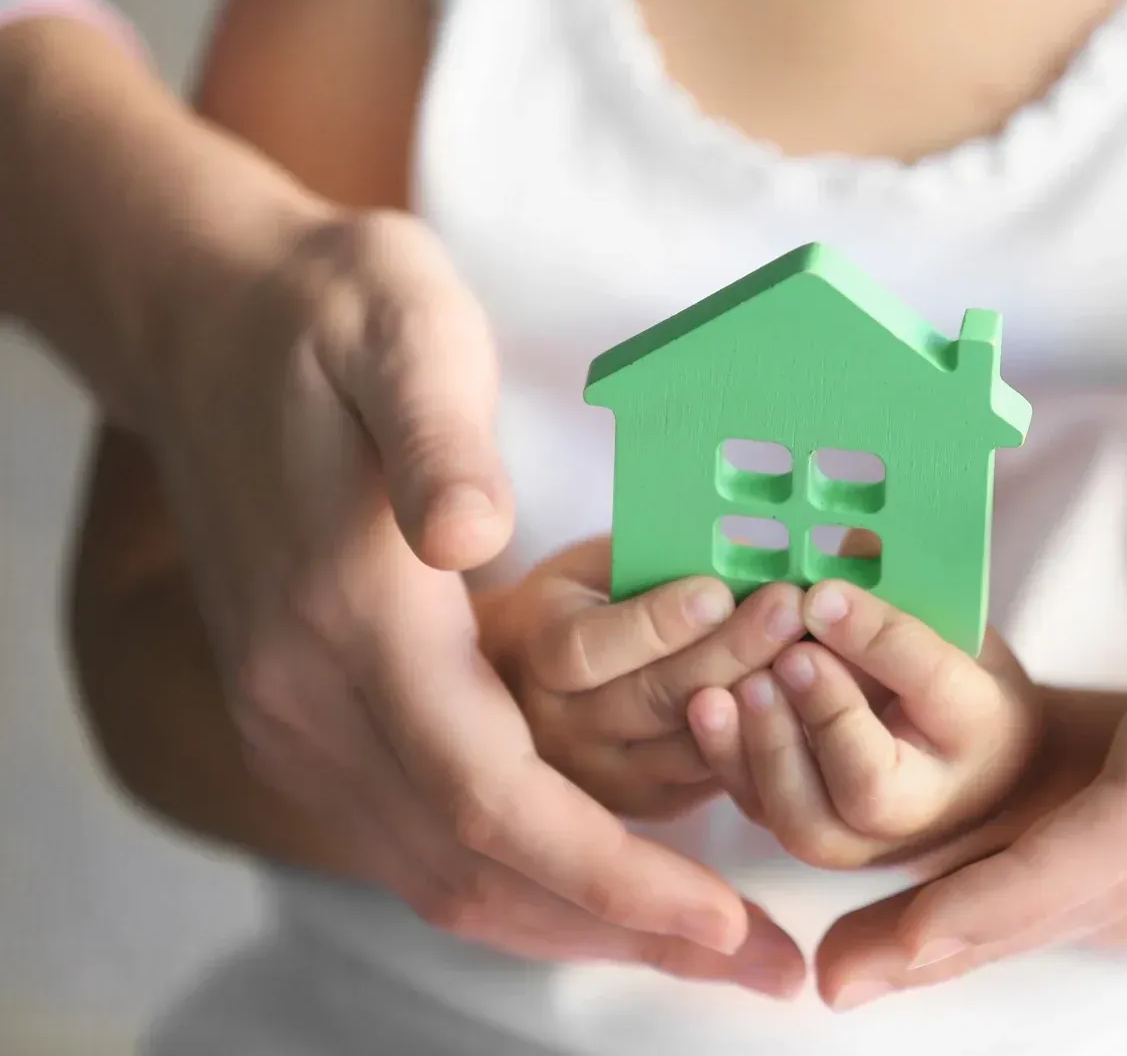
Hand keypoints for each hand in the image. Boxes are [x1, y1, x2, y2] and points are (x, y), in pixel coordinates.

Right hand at [145, 209, 801, 990]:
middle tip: (760, 968)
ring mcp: (296, 713)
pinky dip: (516, 880)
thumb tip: (473, 534)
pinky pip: (413, 839)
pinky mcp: (304, 709)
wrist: (206, 325)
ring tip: (702, 947)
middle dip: (626, 930)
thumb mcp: (396, 330)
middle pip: (475, 871)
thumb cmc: (326, 317)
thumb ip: (435, 438)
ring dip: (575, 923)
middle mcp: (310, 696)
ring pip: (439, 874)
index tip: (725, 919)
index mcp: (352, 621)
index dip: (611, 873)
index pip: (492, 798)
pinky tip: (592, 879)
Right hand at [478, 537, 806, 819]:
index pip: (590, 648)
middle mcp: (561, 726)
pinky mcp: (650, 805)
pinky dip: (764, 733)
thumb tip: (738, 546)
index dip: (657, 623)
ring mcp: (605, 776)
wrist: (538, 684)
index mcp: (539, 650)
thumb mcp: (594, 565)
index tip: (718, 590)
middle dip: (730, 650)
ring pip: (693, 743)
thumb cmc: (584, 604)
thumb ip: (649, 561)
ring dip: (760, 696)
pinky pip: (714, 774)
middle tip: (792, 608)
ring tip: (812, 649)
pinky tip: (805, 693)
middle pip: (654, 698)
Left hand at [687, 580, 1040, 869]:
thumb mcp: (953, 627)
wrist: (966, 771)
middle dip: (822, 715)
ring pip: (805, 820)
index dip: (878, 640)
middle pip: (870, 786)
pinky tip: (706, 704)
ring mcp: (862, 838)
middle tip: (786, 655)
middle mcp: (924, 803)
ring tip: (740, 682)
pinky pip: (761, 811)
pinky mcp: (808, 835)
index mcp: (980, 728)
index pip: (933, 684)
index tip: (826, 596)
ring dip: (764, 746)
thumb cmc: (954, 679)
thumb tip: (844, 542)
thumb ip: (901, 596)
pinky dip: (727, 760)